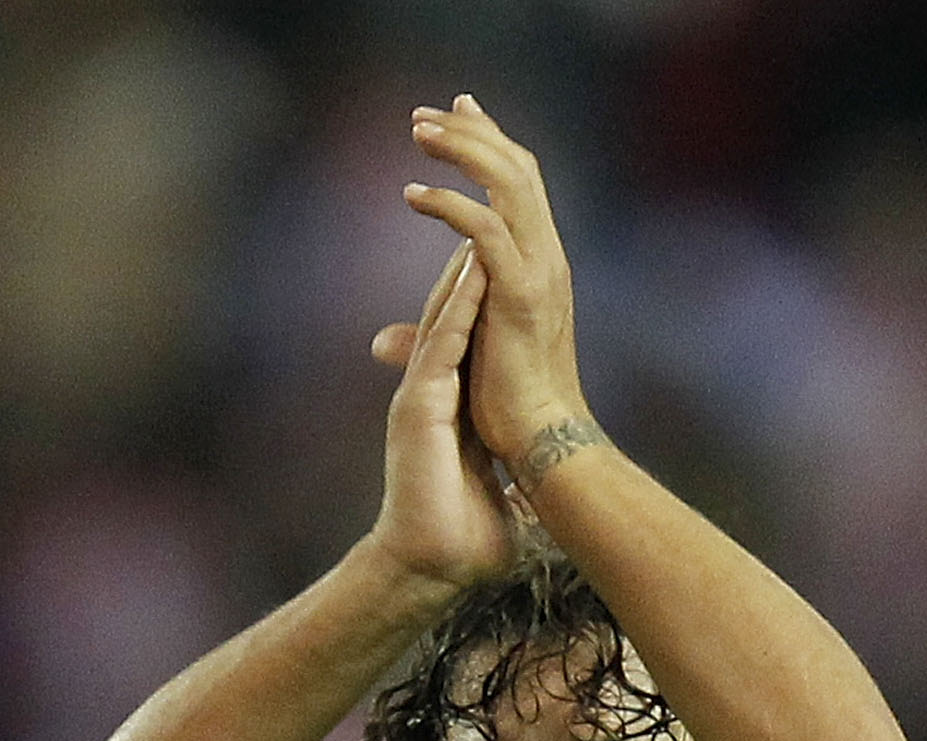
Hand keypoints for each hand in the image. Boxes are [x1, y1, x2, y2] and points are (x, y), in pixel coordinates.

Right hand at [368, 235, 515, 589]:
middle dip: (464, 265)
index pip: (464, 342)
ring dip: (462, 269)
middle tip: (483, 215)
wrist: (428, 570)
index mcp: (445, 410)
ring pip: (441, 318)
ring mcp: (419, 397)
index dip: (480, 298)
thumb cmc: (461, 546)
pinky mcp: (419, 407)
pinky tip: (475, 266)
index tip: (503, 259)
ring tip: (481, 220)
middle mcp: (428, 393)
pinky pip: (441, 343)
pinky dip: (458, 304)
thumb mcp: (495, 497)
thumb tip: (538, 492)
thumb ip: (508, 480)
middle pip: (446, 315)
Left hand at [402, 97, 592, 483]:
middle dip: (472, 131)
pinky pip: (484, 229)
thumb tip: (380, 342)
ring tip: (417, 134)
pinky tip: (413, 197)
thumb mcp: (464, 356)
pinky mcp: (520, 294)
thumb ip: (428, 334)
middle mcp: (546, 256)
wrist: (541, 442)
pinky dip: (449, 205)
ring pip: (506, 181)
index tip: (458, 112)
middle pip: (516, 166)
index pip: (521, 182)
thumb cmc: (508, 409)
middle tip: (423, 117)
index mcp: (540, 262)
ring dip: (460, 151)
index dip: (491, 142)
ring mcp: (538, 271)